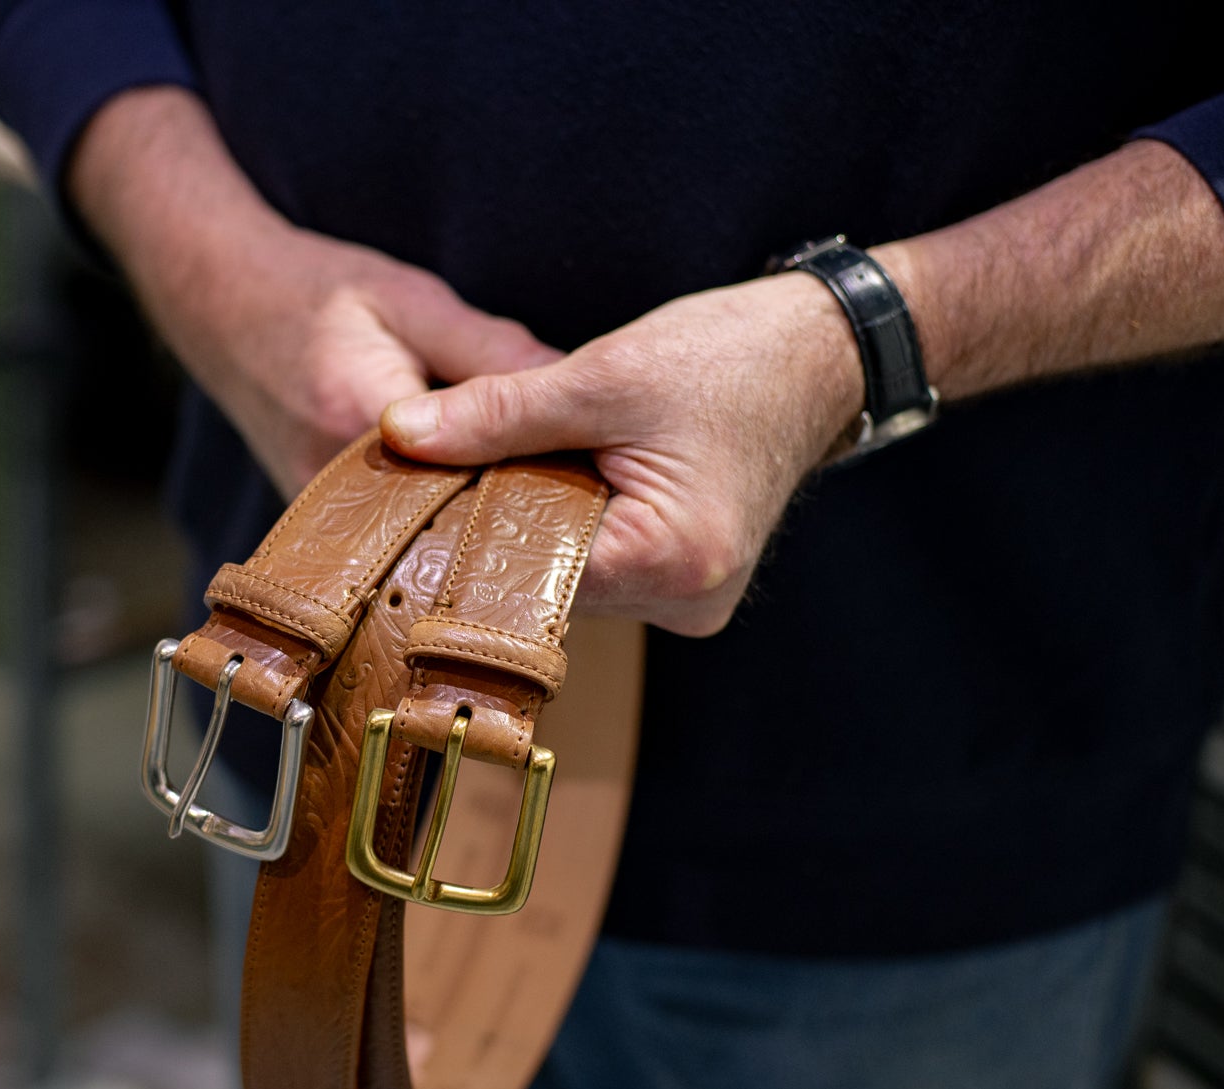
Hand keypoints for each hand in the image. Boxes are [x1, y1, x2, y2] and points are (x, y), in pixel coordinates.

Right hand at [69, 88, 558, 496]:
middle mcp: (336, 484)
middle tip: (582, 512)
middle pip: (450, 525)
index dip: (541, 481)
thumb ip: (491, 352)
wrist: (223, 307)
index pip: (475, 474)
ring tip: (538, 516)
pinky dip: (441, 531)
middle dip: (514, 517)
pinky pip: (396, 543)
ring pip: (424, 543)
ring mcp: (323, 516)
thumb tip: (573, 394)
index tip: (594, 484)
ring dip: (478, 531)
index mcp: (363, 420)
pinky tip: (483, 518)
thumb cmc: (318, 292)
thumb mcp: (414, 302)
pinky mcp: (323, 529)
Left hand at [382, 273, 864, 635]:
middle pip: (547, 581)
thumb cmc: (728, 356)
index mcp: (669, 559)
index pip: (530, 571)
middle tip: (445, 475)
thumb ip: (495, 413)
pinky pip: (600, 562)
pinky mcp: (684, 583)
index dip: (466, 530)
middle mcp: (683, 601)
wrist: (822, 352)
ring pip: (568, 574)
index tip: (412, 502)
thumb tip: (401, 435)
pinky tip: (554, 482)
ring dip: (533, 523)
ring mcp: (687, 600)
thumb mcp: (601, 374)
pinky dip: (570, 524)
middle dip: (498, 524)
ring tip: (506, 467)